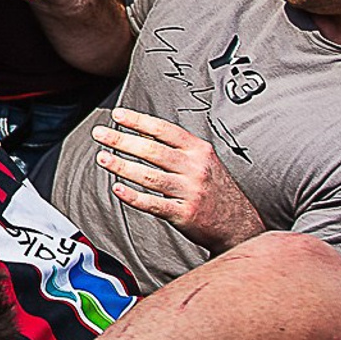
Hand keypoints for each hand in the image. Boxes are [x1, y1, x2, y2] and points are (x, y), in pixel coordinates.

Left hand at [92, 107, 264, 250]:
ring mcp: (190, 191)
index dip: (139, 121)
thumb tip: (142, 130)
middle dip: (122, 140)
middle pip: (152, 151)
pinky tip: (118, 188)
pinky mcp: (184, 213)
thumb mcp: (205, 161)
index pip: (164, 130)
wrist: (240, 224)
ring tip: (102, 157)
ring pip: (149, 176)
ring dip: (121, 166)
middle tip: (100, 134)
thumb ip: (177, 147)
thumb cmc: (217, 190)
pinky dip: (133, 196)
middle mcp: (195, 169)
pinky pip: (153, 203)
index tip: (117, 115)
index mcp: (199, 151)